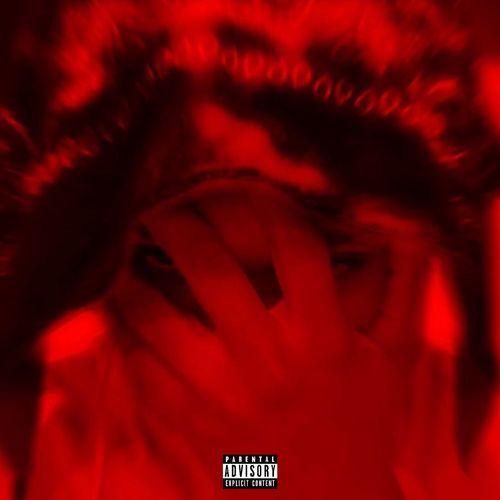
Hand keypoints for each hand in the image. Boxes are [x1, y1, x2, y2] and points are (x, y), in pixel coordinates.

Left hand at [110, 185, 455, 498]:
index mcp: (322, 340)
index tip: (248, 185)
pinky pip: (145, 372)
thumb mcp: (389, 362)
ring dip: (136, 282)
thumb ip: (396, 300)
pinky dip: (129, 339)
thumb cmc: (360, 424)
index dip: (272, 208)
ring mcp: (221, 395)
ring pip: (159, 323)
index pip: (296, 251)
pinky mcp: (191, 425)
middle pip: (213, 273)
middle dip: (182, 227)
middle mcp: (267, 361)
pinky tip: (124, 313)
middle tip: (162, 202)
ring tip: (125, 252)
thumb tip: (405, 240)